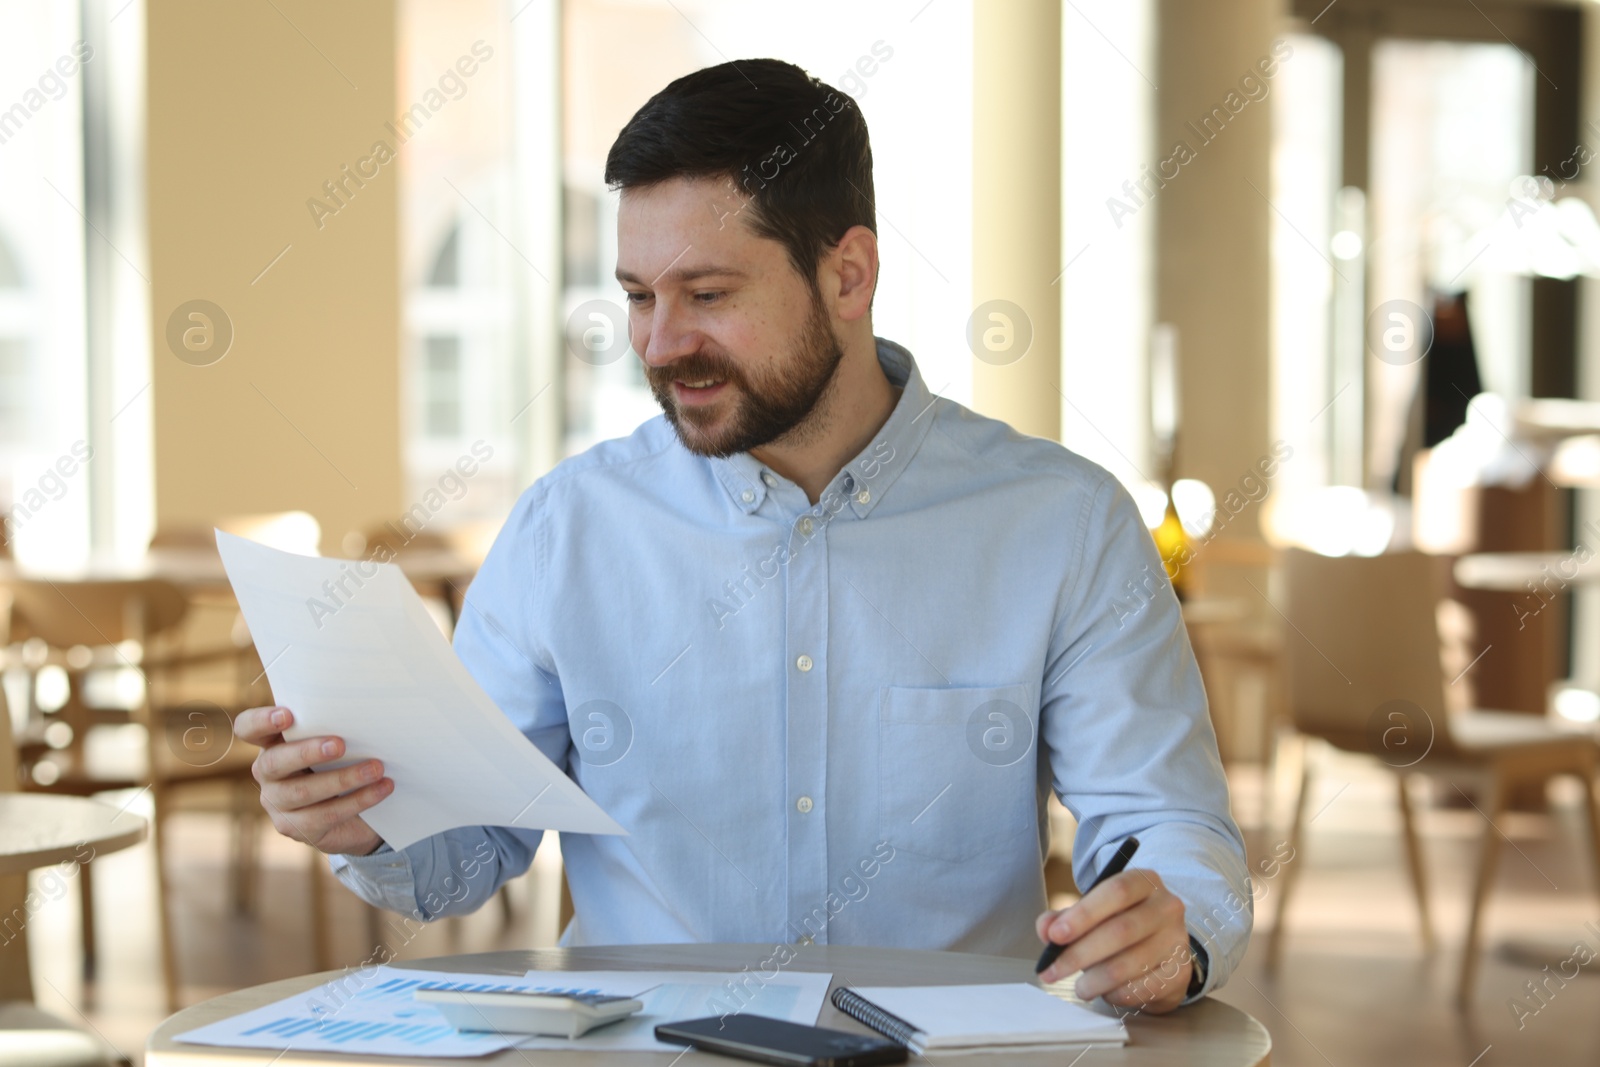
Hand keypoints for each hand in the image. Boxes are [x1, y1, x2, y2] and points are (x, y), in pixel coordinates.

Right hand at [235, 705, 391, 855]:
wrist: (358, 812)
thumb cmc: (345, 762)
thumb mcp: (337, 742)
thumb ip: (334, 727)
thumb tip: (365, 713)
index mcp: (271, 743)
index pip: (248, 728)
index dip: (261, 721)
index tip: (288, 715)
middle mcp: (267, 773)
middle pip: (274, 762)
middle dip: (307, 752)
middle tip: (340, 744)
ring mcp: (277, 804)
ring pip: (302, 792)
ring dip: (343, 778)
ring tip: (376, 768)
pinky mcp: (296, 828)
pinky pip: (326, 815)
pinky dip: (359, 800)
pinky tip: (383, 787)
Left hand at [1034, 868, 1192, 1013]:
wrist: (1164, 946)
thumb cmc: (1121, 923)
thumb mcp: (1094, 911)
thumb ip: (1065, 917)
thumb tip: (1046, 929)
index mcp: (1144, 881)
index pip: (1116, 891)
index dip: (1083, 914)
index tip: (1055, 936)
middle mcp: (1166, 907)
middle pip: (1120, 930)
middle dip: (1079, 954)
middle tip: (1052, 971)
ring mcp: (1177, 940)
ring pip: (1129, 964)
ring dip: (1095, 980)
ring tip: (1079, 987)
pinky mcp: (1180, 972)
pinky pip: (1142, 988)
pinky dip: (1116, 993)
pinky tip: (1105, 991)